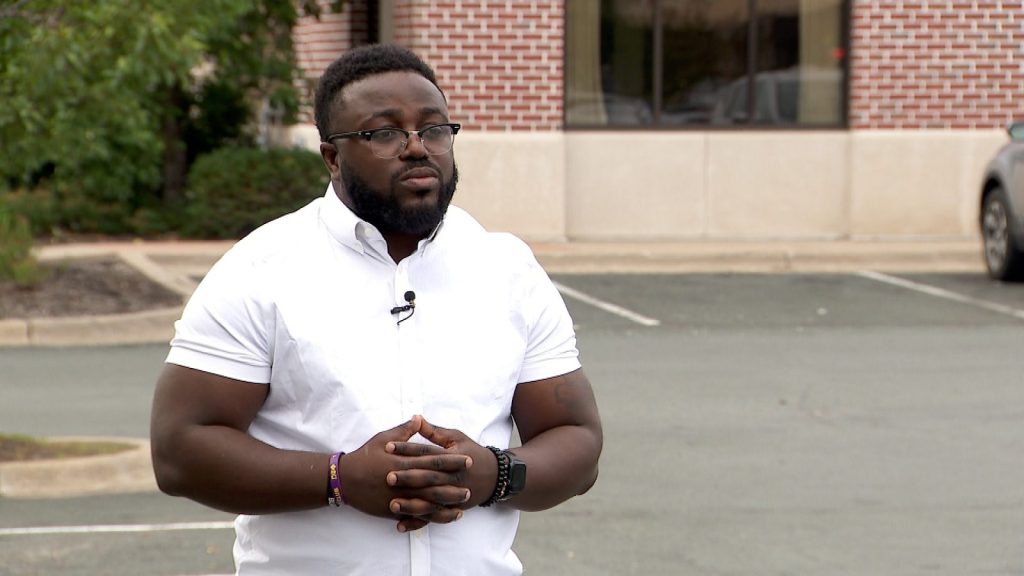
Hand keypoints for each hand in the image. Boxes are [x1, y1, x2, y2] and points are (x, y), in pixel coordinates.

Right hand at [339, 416, 470, 526]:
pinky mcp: (394, 510)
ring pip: (428, 502)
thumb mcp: (382, 438)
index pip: (433, 460)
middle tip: (471, 485)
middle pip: (434, 483)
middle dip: (454, 484)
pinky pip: (417, 516)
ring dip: (447, 503)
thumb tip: (418, 419)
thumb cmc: (364, 456)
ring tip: (463, 504)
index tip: (467, 459)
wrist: (344, 479)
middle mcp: (404, 480)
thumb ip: (403, 431)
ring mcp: (399, 497)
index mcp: (404, 461)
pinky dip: (432, 517)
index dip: (452, 460)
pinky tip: (445, 517)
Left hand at [386, 417, 498, 531]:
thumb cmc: (472, 452)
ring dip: (411, 505)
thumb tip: (416, 418)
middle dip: (408, 478)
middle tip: (388, 477)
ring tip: (392, 504)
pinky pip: (432, 518)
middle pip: (428, 477)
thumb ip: (434, 431)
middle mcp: (452, 477)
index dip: (408, 449)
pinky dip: (417, 523)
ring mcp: (452, 495)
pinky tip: (400, 525)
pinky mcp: (450, 509)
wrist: (494, 476)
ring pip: (430, 501)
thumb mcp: (456, 437)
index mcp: (452, 457)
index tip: (388, 447)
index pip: (427, 452)